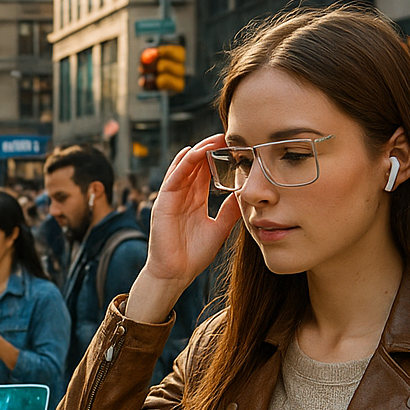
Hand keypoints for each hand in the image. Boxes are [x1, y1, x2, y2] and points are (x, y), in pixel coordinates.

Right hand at [125, 136, 241, 323]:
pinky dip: (182, 164)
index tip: (235, 147)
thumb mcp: (220, 228)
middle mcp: (183, 195)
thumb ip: (230, 211)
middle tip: (228, 135)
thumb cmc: (194, 255)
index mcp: (195, 201)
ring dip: (199, 152)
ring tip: (214, 139)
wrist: (176, 273)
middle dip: (210, 149)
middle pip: (196, 165)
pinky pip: (173, 178)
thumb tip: (246, 195)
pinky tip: (193, 152)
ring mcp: (172, 198)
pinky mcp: (163, 203)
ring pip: (185, 167)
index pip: (206, 173)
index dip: (218, 159)